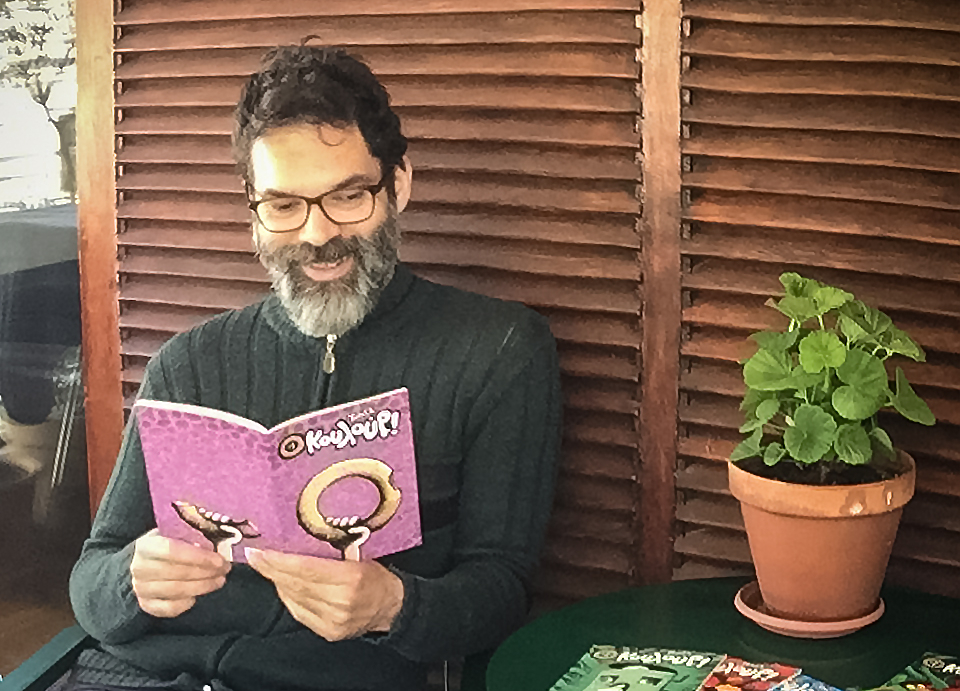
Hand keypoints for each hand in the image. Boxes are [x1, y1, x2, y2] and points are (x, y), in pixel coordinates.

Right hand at [130, 529, 230, 617]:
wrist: (139, 563)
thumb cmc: (164, 545)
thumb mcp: (173, 534)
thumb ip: (189, 537)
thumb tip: (213, 546)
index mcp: (146, 546)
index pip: (172, 551)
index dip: (198, 557)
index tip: (219, 560)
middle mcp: (139, 568)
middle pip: (178, 573)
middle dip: (207, 572)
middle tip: (225, 569)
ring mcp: (140, 589)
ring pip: (176, 591)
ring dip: (202, 587)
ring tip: (219, 580)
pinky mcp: (145, 605)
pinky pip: (169, 608)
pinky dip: (186, 603)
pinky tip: (198, 596)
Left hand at [246, 548, 403, 640]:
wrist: (391, 607)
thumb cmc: (374, 576)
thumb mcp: (357, 557)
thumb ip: (327, 555)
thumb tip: (293, 544)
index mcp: (350, 578)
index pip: (306, 569)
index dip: (280, 561)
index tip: (260, 552)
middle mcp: (340, 601)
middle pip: (296, 584)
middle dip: (272, 569)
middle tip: (255, 556)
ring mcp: (332, 620)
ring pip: (295, 599)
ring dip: (278, 582)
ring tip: (266, 567)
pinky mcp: (327, 632)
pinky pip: (299, 612)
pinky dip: (289, 597)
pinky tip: (283, 586)